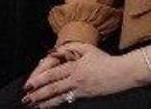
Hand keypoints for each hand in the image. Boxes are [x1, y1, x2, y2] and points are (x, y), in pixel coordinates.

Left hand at [23, 42, 148, 106]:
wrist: (123, 72)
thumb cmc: (104, 59)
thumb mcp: (85, 48)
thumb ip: (67, 48)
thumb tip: (51, 52)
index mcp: (74, 66)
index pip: (52, 74)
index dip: (39, 80)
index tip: (29, 84)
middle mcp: (76, 79)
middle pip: (53, 87)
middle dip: (38, 94)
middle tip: (26, 99)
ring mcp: (81, 89)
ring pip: (60, 96)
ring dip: (45, 102)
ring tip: (35, 105)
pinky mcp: (86, 96)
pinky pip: (69, 100)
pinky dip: (58, 103)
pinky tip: (50, 105)